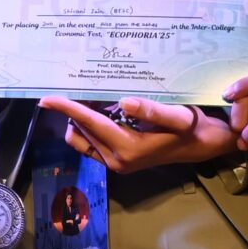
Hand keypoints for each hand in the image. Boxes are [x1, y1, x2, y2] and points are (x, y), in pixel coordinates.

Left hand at [40, 94, 236, 173]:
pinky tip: (102, 111)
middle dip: (76, 109)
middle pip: (82, 130)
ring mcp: (116, 164)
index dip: (67, 109)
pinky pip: (90, 144)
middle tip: (81, 85)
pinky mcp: (117, 163)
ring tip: (94, 97)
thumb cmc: (191, 127)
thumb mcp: (178, 115)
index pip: (89, 123)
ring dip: (82, 119)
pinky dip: (89, 128)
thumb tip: (123, 101)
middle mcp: (117, 160)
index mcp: (127, 148)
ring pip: (82, 138)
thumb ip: (152, 110)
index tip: (46, 98)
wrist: (201, 145)